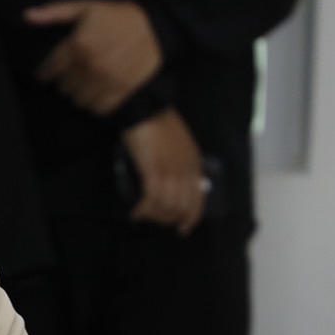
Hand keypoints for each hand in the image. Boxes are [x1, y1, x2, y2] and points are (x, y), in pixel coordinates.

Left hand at [26, 0, 162, 114]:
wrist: (156, 29)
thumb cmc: (117, 16)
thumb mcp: (86, 7)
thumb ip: (54, 13)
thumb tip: (26, 16)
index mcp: (78, 44)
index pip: (50, 69)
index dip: (45, 73)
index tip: (45, 75)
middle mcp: (89, 65)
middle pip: (63, 87)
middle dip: (64, 81)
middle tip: (73, 74)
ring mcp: (105, 82)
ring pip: (78, 100)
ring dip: (78, 94)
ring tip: (85, 83)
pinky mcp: (120, 93)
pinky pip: (97, 109)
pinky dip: (95, 103)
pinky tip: (98, 91)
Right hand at [122, 109, 206, 235]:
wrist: (144, 105)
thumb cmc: (156, 120)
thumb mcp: (177, 142)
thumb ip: (178, 161)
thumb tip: (170, 183)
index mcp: (193, 161)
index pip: (197, 198)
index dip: (191, 217)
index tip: (183, 228)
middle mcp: (185, 169)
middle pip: (181, 206)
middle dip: (168, 219)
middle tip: (154, 220)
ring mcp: (170, 170)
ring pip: (167, 206)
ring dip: (154, 215)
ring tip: (143, 215)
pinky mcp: (153, 169)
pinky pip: (151, 199)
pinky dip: (143, 209)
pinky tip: (136, 213)